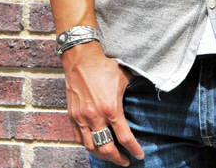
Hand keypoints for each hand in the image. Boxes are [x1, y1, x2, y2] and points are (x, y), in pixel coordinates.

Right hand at [61, 41, 144, 165]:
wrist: (81, 58)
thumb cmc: (104, 66)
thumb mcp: (124, 77)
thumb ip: (131, 91)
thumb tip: (143, 93)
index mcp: (111, 108)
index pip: (124, 137)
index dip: (134, 149)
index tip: (139, 155)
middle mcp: (95, 117)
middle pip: (106, 148)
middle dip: (117, 159)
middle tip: (125, 162)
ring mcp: (82, 118)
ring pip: (91, 147)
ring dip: (102, 155)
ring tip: (110, 156)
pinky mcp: (72, 116)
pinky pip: (78, 138)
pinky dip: (87, 146)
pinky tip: (94, 146)